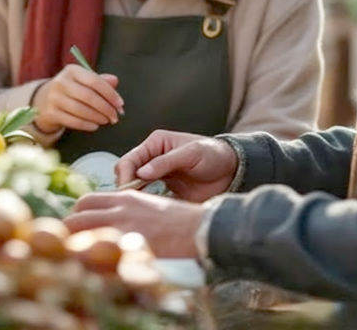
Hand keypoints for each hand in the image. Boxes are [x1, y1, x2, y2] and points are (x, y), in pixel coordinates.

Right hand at [32, 64, 122, 132]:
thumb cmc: (71, 89)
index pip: (94, 81)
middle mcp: (61, 82)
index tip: (120, 104)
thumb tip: (115, 81)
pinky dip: (87, 125)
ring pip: (81, 110)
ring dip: (97, 117)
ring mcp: (54, 98)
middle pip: (88, 97)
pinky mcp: (51, 113)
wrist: (44, 100)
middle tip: (115, 116)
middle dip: (106, 108)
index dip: (110, 93)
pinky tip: (95, 125)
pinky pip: (73, 121)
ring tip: (107, 120)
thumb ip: (100, 80)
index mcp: (72, 70)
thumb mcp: (83, 80)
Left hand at [65, 190, 205, 258]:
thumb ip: (126, 209)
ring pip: (81, 232)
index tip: (77, 227)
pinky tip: (95, 268)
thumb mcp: (148, 204)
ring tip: (77, 257)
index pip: (85, 201)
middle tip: (71, 243)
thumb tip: (108, 219)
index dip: (77, 214)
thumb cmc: (178, 220)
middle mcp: (119, 209)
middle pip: (77, 215)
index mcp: (124, 197)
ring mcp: (123, 228)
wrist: (198, 229)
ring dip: (74, 244)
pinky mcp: (129, 246)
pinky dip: (91, 260)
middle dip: (69, 229)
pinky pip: (98, 252)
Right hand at [115, 130, 237, 202]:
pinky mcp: (164, 190)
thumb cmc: (213, 154)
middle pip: (127, 174)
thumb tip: (141, 173)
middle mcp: (152, 158)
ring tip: (137, 212)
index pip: (130, 159)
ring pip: (134, 187)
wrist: (231, 171)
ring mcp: (157, 175)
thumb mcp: (191, 153)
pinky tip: (148, 214)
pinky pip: (148, 199)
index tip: (126, 192)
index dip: (125, 175)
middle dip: (126, 188)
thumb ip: (166, 162)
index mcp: (155, 143)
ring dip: (134, 198)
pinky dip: (145, 205)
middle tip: (130, 206)